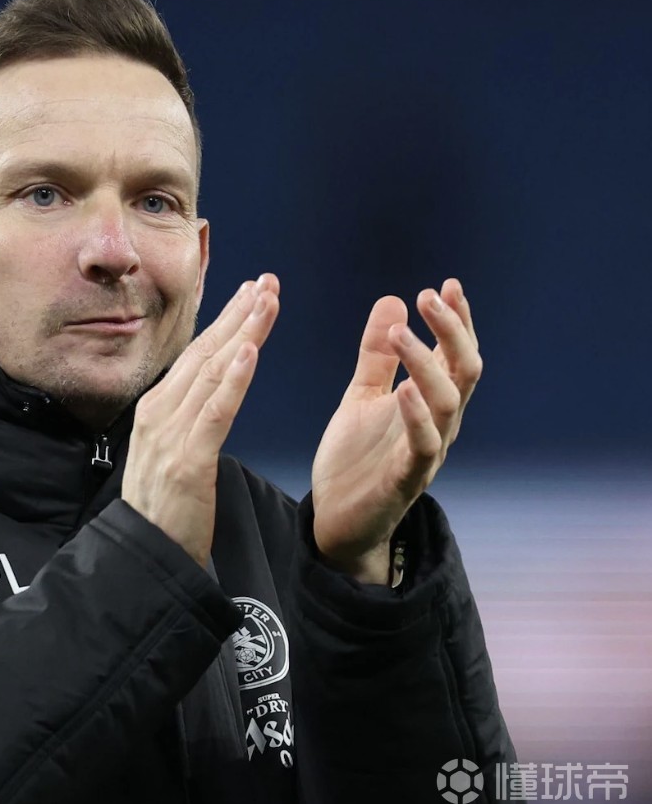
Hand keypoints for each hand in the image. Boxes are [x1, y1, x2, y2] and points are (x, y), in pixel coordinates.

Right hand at [123, 275, 280, 565]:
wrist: (145, 555)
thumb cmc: (163, 509)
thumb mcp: (166, 453)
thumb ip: (183, 419)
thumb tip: (205, 390)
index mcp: (155, 410)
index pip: (196, 356)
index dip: (224, 321)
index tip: (249, 293)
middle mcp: (159, 414)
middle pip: (205, 354)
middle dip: (237, 315)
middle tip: (266, 282)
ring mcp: (170, 435)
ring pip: (213, 373)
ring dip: (243, 334)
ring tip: (265, 301)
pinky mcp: (188, 461)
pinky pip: (215, 412)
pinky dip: (234, 380)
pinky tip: (250, 352)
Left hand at [311, 278, 481, 582]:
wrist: (337, 519)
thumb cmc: (356, 458)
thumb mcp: (362, 395)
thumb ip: (378, 355)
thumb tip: (393, 298)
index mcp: (430, 402)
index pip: (455, 354)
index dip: (456, 320)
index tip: (446, 284)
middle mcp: (439, 424)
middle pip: (464, 370)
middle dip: (452, 331)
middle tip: (430, 296)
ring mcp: (426, 452)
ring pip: (447, 403)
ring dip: (426, 364)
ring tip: (402, 333)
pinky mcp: (406, 479)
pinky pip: (422, 445)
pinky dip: (416, 416)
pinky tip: (403, 390)